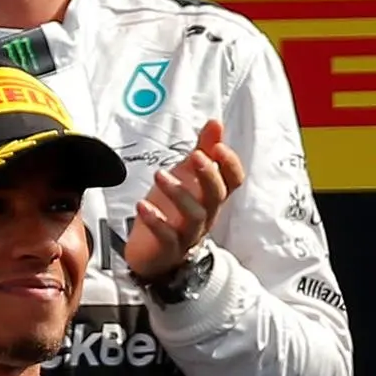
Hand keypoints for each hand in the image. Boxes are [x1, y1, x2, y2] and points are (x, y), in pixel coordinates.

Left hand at [123, 119, 243, 281]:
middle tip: (194, 155)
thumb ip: (202, 150)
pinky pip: (168, 237)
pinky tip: (142, 206)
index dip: (230, 165)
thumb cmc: (172, 210)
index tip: (218, 146)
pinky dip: (156, 221)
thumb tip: (216, 123)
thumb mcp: (186, 176)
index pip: (233, 181)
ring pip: (194, 215)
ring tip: (159, 174)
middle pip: (217, 196)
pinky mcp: (169, 249)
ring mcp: (189, 234)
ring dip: (178, 193)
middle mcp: (206, 215)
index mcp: (212, 196)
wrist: (152, 252)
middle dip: (208, 174)